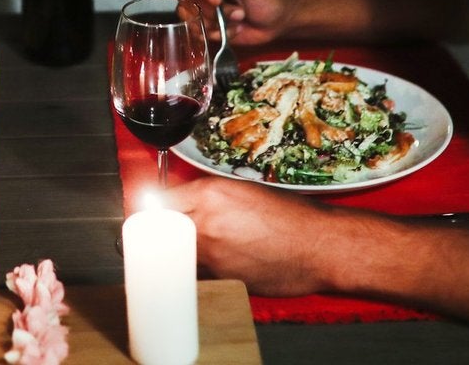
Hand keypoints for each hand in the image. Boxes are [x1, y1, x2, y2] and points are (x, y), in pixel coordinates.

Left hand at [162, 177, 334, 296]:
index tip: (149, 215)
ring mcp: (213, 253)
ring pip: (177, 255)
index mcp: (209, 192)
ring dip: (177, 255)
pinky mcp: (224, 278)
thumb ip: (208, 197)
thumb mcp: (243, 191)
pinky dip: (199, 272)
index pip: (161, 200)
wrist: (319, 245)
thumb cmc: (289, 215)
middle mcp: (205, 220)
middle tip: (161, 237)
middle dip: (159, 234)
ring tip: (190, 252)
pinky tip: (214, 266)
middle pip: (162, 229)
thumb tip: (182, 205)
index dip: (153, 210)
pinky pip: (199, 275)